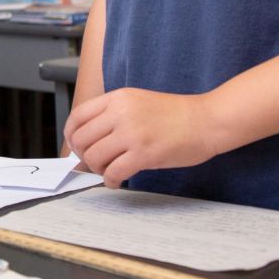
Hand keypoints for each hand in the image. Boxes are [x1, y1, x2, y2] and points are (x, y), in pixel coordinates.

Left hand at [64, 87, 216, 187]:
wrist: (208, 120)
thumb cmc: (177, 114)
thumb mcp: (138, 101)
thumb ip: (113, 114)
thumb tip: (90, 136)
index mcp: (117, 98)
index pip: (77, 116)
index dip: (71, 135)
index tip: (75, 146)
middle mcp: (120, 113)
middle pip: (81, 139)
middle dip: (83, 155)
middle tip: (94, 162)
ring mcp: (132, 133)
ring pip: (94, 157)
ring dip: (97, 169)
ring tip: (108, 171)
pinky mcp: (144, 154)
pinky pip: (113, 172)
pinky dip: (110, 180)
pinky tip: (117, 181)